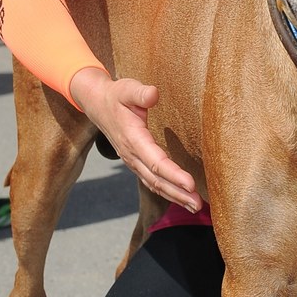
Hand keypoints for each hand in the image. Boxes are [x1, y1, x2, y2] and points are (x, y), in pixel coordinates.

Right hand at [70, 67, 202, 210]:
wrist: (97, 105)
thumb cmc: (116, 96)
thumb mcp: (127, 89)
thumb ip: (140, 93)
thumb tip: (153, 94)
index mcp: (133, 139)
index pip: (156, 161)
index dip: (174, 174)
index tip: (191, 184)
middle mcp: (132, 155)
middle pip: (157, 180)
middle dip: (178, 193)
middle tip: (199, 205)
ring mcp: (133, 162)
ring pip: (154, 184)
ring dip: (174, 197)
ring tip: (195, 206)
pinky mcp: (136, 163)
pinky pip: (151, 181)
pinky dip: (167, 192)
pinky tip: (181, 198)